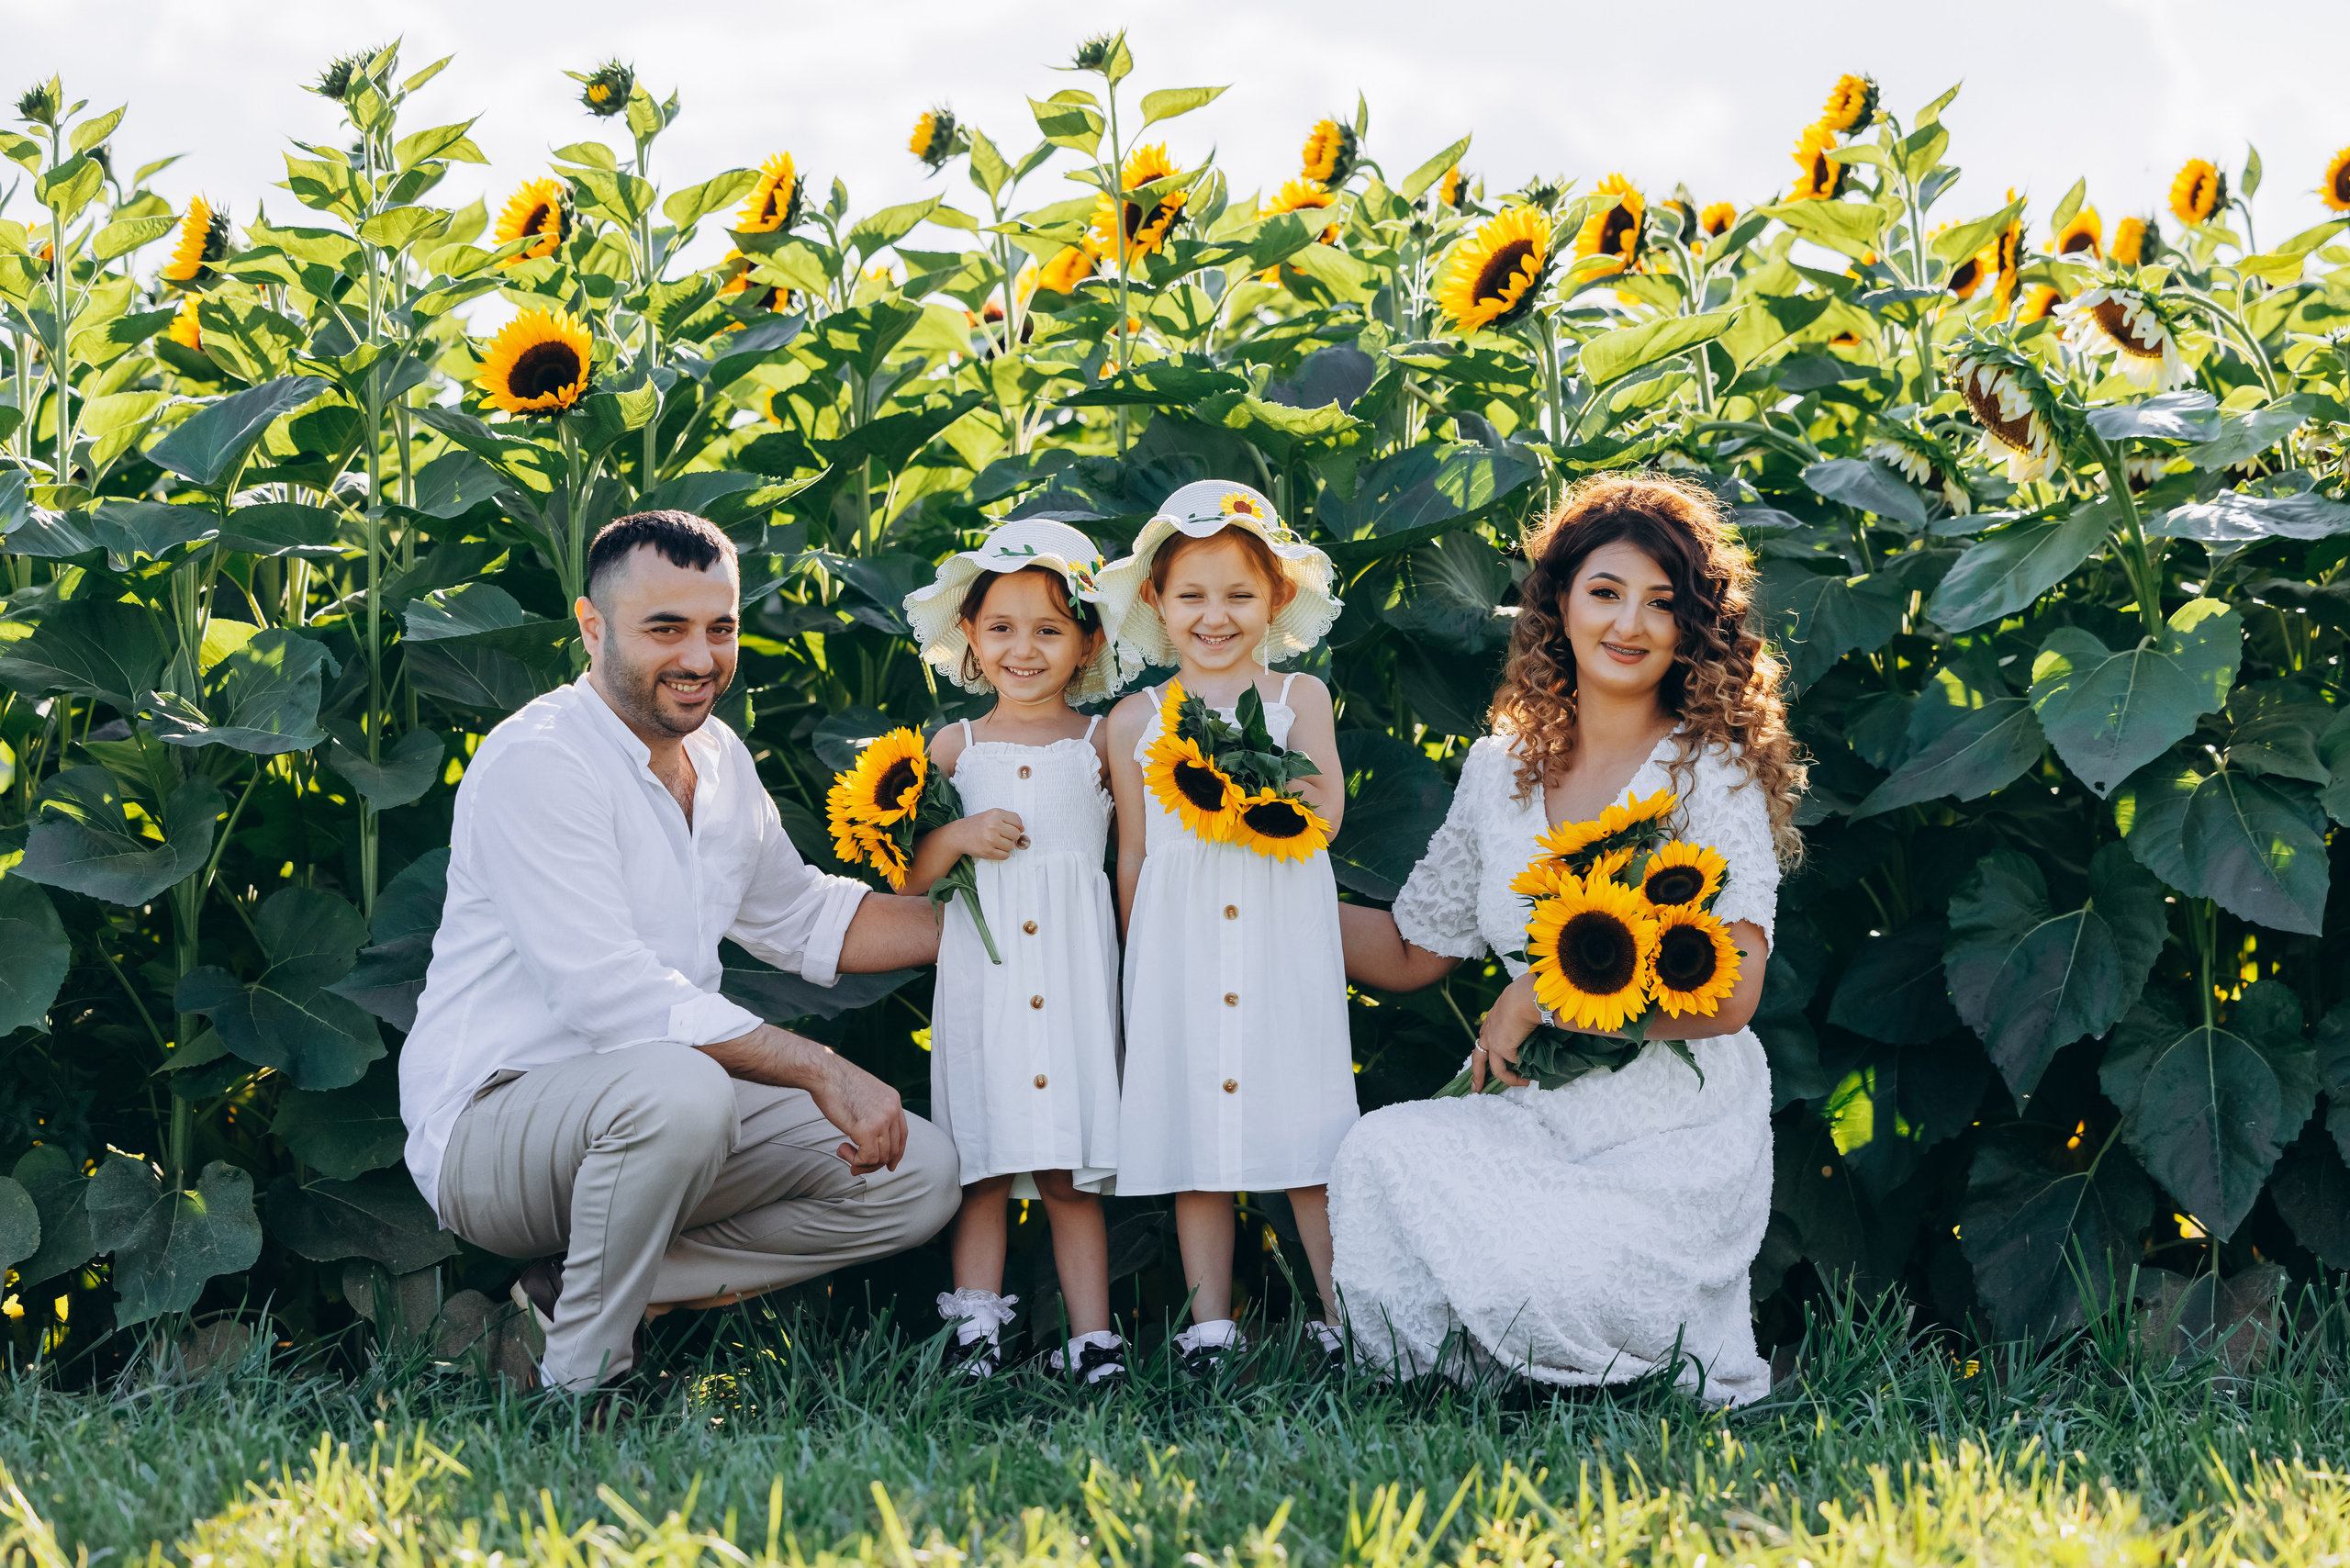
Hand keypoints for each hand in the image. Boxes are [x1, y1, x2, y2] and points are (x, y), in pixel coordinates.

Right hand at [807, 1049, 909, 1173]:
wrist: (824, 1073)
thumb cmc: (837, 1083)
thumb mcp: (865, 1096)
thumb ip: (873, 1113)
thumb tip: (872, 1139)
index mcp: (893, 1101)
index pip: (902, 1135)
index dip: (896, 1153)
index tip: (889, 1165)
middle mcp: (892, 1110)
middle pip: (892, 1149)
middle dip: (874, 1163)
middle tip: (855, 1166)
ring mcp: (881, 1120)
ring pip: (880, 1157)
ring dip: (861, 1162)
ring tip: (844, 1152)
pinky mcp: (867, 1130)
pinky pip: (867, 1158)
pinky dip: (855, 1160)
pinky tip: (842, 1149)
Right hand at [955, 809, 1025, 860]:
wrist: (959, 834)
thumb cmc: (977, 824)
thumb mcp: (992, 815)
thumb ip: (1008, 819)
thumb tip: (1022, 829)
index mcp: (995, 814)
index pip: (1017, 822)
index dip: (1017, 826)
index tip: (1011, 828)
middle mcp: (993, 826)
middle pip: (1016, 834)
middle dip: (1011, 836)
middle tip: (1002, 835)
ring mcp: (990, 840)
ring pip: (1011, 846)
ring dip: (1006, 846)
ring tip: (996, 841)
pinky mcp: (987, 852)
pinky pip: (1005, 855)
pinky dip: (1002, 853)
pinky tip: (994, 848)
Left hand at [1472, 972, 1542, 1090]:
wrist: (1523, 998)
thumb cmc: (1525, 994)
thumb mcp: (1519, 1003)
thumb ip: (1520, 1012)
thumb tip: (1534, 1016)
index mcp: (1492, 1019)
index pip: (1485, 1037)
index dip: (1487, 1048)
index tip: (1489, 1054)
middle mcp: (1488, 1032)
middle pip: (1478, 1057)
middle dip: (1477, 1074)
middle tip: (1475, 1088)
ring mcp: (1493, 1042)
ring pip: (1494, 1068)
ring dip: (1505, 1079)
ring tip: (1518, 1084)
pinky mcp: (1502, 1050)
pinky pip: (1512, 1065)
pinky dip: (1520, 1072)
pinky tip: (1530, 1075)